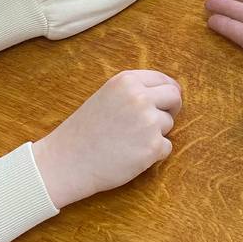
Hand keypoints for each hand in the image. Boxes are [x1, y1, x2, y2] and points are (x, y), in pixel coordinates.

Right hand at [33, 69, 180, 208]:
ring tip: (128, 141)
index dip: (167, 92)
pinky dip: (153, 154)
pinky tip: (131, 155)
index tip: (166, 102)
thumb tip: (172, 91)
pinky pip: (166, 147)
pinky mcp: (152, 147)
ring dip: (155, 133)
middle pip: (174, 98)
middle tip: (155, 123)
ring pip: (168, 124)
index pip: (164, 80)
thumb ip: (135, 91)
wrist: (67, 161)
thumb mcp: (107, 96)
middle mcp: (140, 97)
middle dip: (171, 109)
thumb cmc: (85, 130)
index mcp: (127, 81)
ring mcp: (148, 122)